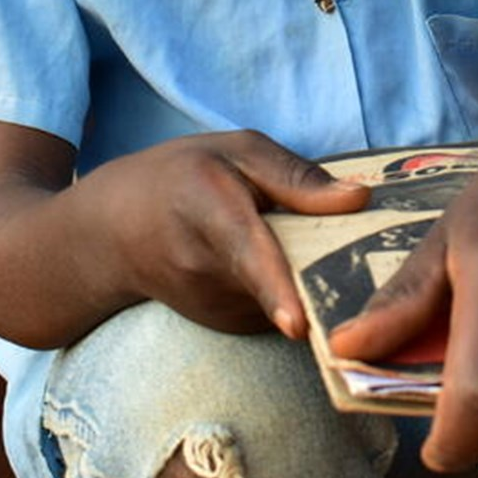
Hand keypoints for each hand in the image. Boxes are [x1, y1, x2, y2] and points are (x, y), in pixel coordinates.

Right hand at [92, 130, 368, 336]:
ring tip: (302, 242)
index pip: (246, 252)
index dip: (274, 288)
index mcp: (208, 208)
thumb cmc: (183, 176)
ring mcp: (213, 305)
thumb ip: (296, 176)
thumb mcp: (236, 151)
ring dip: (311, 277)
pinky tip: (283, 264)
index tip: (297, 326)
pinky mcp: (227, 325)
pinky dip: (295, 290)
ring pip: (286, 296)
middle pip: (280, 280)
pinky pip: (279, 308)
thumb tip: (360, 199)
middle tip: (363, 254)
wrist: (115, 232)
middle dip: (324, 273)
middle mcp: (206, 267)